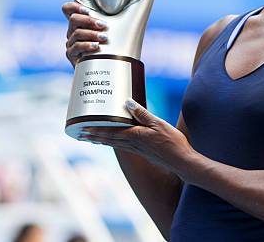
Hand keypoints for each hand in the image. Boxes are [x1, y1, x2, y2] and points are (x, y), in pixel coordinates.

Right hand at [62, 1, 108, 66]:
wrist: (103, 67)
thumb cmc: (108, 47)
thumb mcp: (108, 32)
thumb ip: (110, 21)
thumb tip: (130, 11)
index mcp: (80, 22)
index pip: (68, 9)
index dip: (75, 6)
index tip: (88, 10)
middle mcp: (73, 31)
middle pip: (74, 19)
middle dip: (89, 20)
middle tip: (103, 25)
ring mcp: (71, 42)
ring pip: (77, 33)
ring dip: (92, 34)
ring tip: (104, 38)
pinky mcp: (71, 54)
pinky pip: (77, 47)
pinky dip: (87, 45)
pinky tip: (96, 46)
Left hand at [80, 100, 196, 177]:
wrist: (182, 162)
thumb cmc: (172, 143)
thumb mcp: (159, 124)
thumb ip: (143, 114)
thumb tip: (127, 102)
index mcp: (135, 136)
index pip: (111, 132)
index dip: (96, 130)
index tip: (83, 128)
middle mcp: (133, 144)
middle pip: (109, 139)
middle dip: (95, 136)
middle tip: (81, 134)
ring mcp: (138, 150)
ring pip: (115, 144)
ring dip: (102, 141)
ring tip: (92, 139)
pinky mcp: (143, 152)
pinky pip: (123, 146)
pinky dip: (114, 143)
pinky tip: (115, 142)